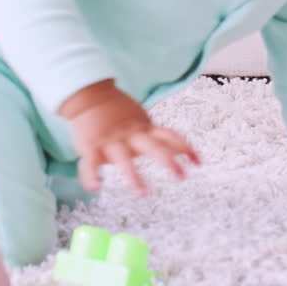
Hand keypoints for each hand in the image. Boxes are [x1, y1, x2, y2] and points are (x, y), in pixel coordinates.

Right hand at [60, 80, 199, 196]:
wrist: (88, 94)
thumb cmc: (115, 111)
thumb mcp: (139, 119)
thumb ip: (154, 134)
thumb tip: (176, 147)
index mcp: (143, 129)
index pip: (169, 136)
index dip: (185, 148)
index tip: (198, 162)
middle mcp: (130, 135)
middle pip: (153, 147)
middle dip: (169, 161)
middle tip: (182, 176)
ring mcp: (111, 141)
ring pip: (123, 159)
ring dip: (134, 176)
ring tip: (142, 193)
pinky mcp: (91, 146)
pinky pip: (90, 162)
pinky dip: (90, 174)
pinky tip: (95, 187)